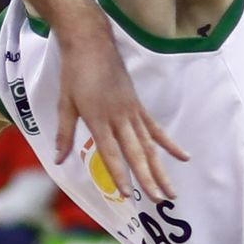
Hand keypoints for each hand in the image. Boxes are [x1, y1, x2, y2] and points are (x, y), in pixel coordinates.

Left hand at [54, 21, 189, 201]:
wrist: (91, 43)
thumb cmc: (74, 73)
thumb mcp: (64, 104)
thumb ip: (65, 134)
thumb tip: (60, 160)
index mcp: (98, 119)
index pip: (111, 153)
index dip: (120, 175)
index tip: (128, 194)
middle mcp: (119, 117)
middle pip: (136, 154)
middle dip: (148, 180)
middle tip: (159, 201)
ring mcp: (132, 111)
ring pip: (149, 146)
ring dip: (161, 169)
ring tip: (171, 191)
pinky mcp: (138, 105)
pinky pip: (155, 128)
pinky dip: (169, 144)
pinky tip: (183, 157)